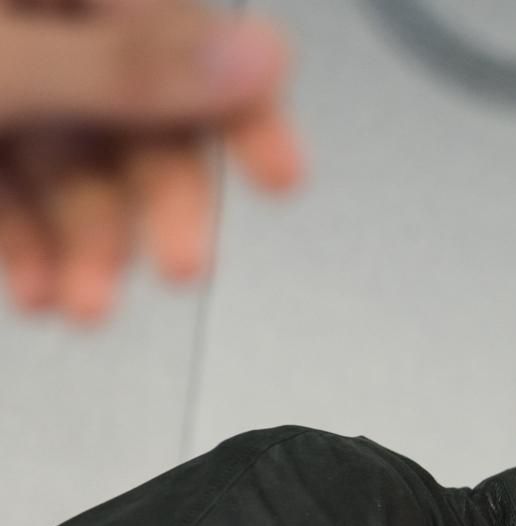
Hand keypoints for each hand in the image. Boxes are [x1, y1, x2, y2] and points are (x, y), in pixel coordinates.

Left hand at [0, 1, 301, 322]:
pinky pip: (16, 188)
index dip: (242, 103)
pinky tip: (42, 286)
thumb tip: (257, 58)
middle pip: (136, 107)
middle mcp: (30, 15)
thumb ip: (122, 67)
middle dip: (158, 203)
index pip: (181, 29)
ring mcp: (0, 75)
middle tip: (183, 264)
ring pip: (76, 161)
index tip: (282, 176)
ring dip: (93, 243)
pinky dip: (34, 245)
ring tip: (89, 301)